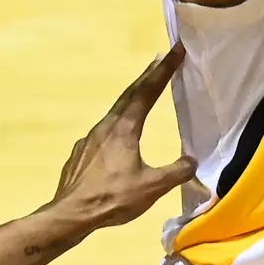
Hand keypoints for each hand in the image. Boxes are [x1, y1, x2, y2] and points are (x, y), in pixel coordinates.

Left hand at [49, 46, 196, 231]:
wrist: (70, 214)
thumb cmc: (112, 198)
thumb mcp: (151, 188)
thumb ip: (175, 173)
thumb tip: (192, 161)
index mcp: (125, 129)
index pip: (147, 92)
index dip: (163, 70)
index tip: (175, 50)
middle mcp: (106, 126)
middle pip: (129, 95)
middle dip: (147, 76)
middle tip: (160, 60)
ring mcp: (90, 139)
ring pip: (115, 112)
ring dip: (131, 99)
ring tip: (142, 94)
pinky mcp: (81, 152)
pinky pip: (103, 132)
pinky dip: (117, 124)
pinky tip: (118, 138)